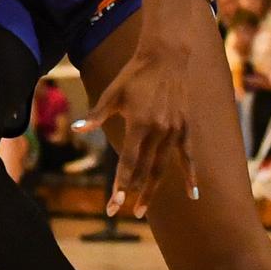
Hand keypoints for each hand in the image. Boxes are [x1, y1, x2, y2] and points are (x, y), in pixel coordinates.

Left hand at [74, 46, 196, 218]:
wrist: (167, 56)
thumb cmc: (134, 74)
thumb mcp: (112, 93)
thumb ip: (96, 115)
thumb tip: (77, 129)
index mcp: (140, 124)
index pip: (129, 163)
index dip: (121, 185)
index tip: (114, 204)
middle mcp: (159, 131)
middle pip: (146, 170)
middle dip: (134, 193)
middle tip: (124, 213)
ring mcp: (175, 131)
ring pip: (164, 168)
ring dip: (153, 189)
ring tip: (143, 209)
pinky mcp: (186, 127)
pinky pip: (188, 157)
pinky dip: (191, 176)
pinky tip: (193, 194)